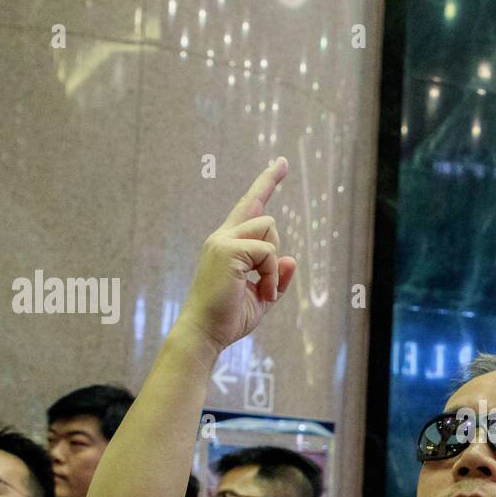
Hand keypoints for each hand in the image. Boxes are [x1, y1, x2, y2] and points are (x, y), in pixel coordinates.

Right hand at [179, 158, 297, 353]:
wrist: (205, 334)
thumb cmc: (229, 318)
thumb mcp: (262, 296)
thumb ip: (277, 276)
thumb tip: (290, 258)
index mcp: (227, 244)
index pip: (250, 205)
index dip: (267, 182)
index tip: (281, 162)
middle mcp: (222, 237)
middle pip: (267, 219)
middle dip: (275, 252)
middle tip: (264, 286)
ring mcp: (222, 241)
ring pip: (269, 230)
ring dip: (273, 266)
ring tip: (261, 291)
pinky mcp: (227, 250)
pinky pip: (268, 251)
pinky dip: (271, 274)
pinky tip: (261, 292)